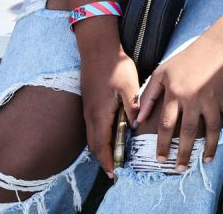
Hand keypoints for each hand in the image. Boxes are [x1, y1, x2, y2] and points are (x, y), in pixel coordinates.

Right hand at [80, 47, 141, 176]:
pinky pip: (93, 126)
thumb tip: (134, 128)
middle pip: (95, 144)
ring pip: (93, 136)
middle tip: (115, 169)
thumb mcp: (129, 87)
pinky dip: (101, 136)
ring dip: (102, 148)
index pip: (102, 145)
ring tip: (115, 155)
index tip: (113, 174)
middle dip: (104, 158)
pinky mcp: (90, 103)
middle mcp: (91, 115)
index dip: (107, 161)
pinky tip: (112, 134)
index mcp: (100, 114)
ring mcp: (88, 109)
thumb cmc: (115, 67)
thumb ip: (132, 108)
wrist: (98, 50)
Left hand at [135, 35, 222, 170]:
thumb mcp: (161, 73)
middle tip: (180, 169)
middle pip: (189, 132)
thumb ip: (148, 96)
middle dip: (184, 153)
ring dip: (209, 147)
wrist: (215, 47)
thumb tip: (139, 120)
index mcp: (176, 94)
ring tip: (205, 161)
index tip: (161, 160)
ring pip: (212, 129)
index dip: (163, 145)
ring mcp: (213, 99)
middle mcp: (194, 99)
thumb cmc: (185, 60)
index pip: (167, 125)